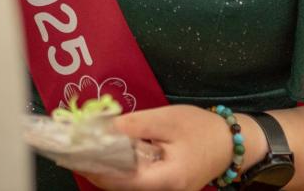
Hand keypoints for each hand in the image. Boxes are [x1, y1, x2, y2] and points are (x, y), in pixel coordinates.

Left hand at [77, 105, 256, 190]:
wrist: (230, 140)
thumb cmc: (201, 128)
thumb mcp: (167, 119)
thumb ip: (134, 126)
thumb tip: (103, 130)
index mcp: (165, 179)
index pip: (121, 181)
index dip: (95, 169)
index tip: (73, 155)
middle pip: (121, 185)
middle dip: (96, 169)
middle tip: (72, 151)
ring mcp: (163, 190)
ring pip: (127, 184)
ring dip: (106, 168)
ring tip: (84, 150)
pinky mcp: (163, 184)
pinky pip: (136, 179)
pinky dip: (120, 167)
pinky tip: (108, 153)